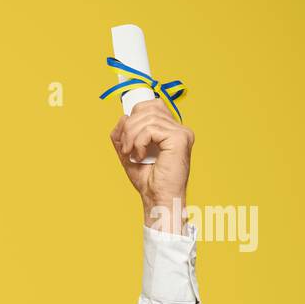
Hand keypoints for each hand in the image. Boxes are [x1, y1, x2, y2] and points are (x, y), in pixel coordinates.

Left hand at [109, 100, 193, 230]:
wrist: (157, 198)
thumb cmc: (147, 180)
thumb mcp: (128, 152)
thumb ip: (123, 134)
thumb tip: (123, 117)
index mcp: (170, 130)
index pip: (153, 105)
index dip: (134, 115)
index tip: (126, 136)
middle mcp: (179, 128)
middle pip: (148, 109)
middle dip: (129, 127)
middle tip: (125, 148)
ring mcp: (181, 132)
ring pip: (148, 118)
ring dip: (131, 136)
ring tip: (131, 153)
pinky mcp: (180, 138)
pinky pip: (151, 129)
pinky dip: (139, 142)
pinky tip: (141, 156)